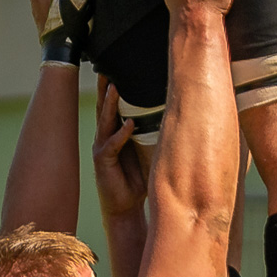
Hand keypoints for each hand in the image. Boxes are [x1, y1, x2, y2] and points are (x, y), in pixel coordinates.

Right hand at [93, 77, 147, 219]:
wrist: (126, 207)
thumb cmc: (137, 179)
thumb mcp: (147, 151)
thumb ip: (152, 134)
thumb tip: (173, 114)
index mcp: (114, 133)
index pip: (113, 106)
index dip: (113, 89)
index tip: (118, 69)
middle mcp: (105, 137)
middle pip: (104, 108)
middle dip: (106, 88)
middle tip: (108, 69)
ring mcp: (102, 148)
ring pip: (105, 121)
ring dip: (110, 104)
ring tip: (115, 88)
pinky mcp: (103, 162)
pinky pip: (112, 144)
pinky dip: (121, 134)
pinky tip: (129, 124)